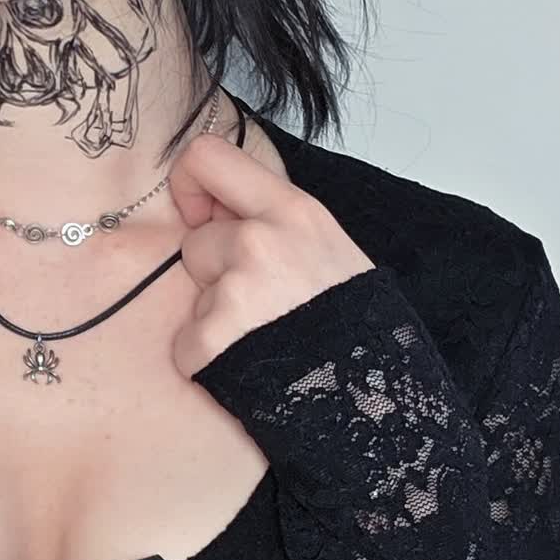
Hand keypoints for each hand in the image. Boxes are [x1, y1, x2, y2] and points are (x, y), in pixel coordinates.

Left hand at [167, 131, 376, 380]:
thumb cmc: (358, 328)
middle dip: (216, 272)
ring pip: (194, 296)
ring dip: (217, 320)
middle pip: (196, 242)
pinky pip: (186, 345)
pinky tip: (252, 368)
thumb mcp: (331, 249)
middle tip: (263, 303)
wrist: (374, 402)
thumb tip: (222, 209)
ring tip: (266, 339)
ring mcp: (234, 290)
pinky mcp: (211, 340)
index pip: (207, 157)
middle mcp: (259, 241)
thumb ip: (277, 222)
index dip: (191, 185)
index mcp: (293, 211)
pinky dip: (208, 361)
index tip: (203, 216)